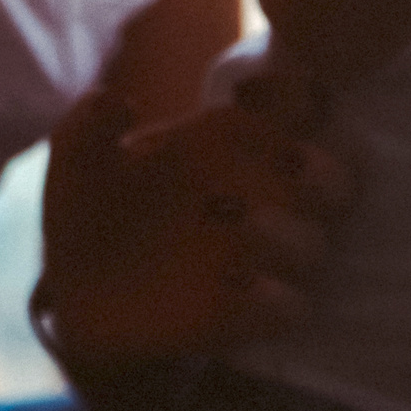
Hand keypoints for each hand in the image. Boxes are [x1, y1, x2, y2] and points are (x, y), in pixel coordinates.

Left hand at [35, 73, 350, 379]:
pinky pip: (287, 309)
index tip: (250, 95)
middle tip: (289, 164)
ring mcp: (257, 259)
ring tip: (236, 221)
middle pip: (336, 180)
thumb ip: (90, 123)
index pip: (298, 110)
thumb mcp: (79, 156)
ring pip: (315, 245)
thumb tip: (116, 103)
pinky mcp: (242, 315)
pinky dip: (272, 300)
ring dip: (287, 233)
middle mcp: (258, 196)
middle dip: (324, 172)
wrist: (73, 287)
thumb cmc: (91, 204)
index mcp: (229, 143)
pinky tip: (234, 283)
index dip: (298, 96)